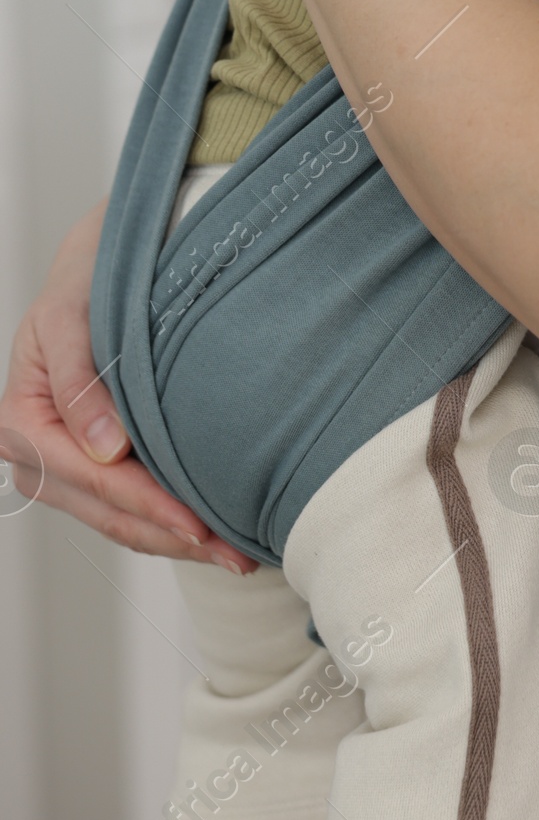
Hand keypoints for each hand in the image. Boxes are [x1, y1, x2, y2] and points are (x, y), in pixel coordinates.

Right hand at [0, 202, 254, 570]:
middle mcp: (38, 453)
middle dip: (171, 536)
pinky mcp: (93, 463)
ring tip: (235, 554)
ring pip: (120, 519)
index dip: (146, 503)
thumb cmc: (84, 282)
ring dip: (175, 540)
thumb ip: (79, 380)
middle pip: (108, 511)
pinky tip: (211, 531)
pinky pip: (129, 504)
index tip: (197, 523)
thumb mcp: (70, 317)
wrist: (93, 265)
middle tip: (235, 555)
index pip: (92, 478)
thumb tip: (105, 449)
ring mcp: (65, 464)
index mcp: (22, 422)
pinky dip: (168, 520)